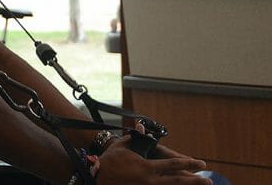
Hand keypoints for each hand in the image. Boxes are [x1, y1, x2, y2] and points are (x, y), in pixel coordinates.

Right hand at [96, 135, 211, 184]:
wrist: (97, 176)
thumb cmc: (110, 159)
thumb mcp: (123, 145)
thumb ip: (136, 137)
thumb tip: (142, 127)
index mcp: (147, 166)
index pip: (172, 165)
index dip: (188, 164)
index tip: (201, 163)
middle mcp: (150, 180)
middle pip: (177, 181)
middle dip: (194, 181)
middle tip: (208, 180)